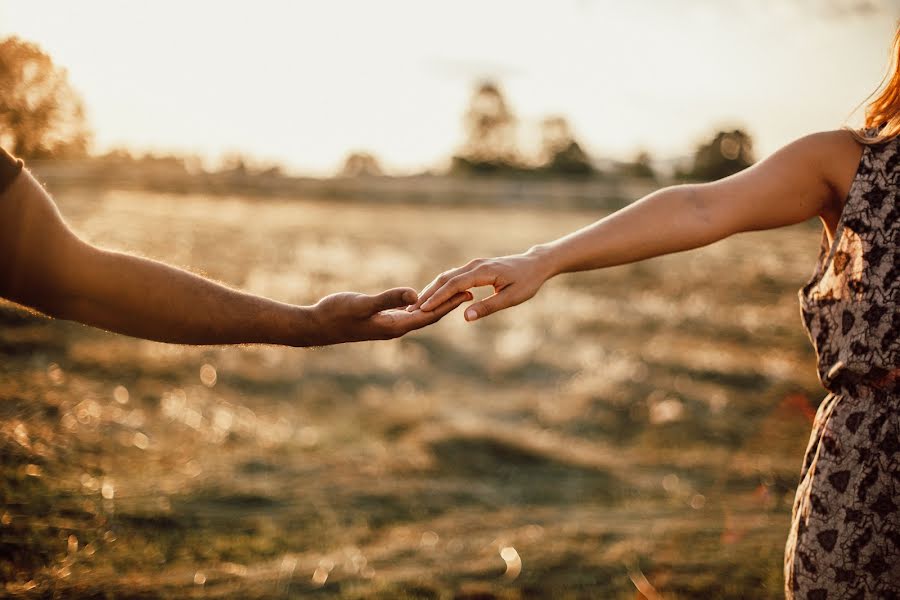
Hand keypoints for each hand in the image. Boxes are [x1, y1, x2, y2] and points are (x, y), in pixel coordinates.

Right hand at [307, 287, 471, 344]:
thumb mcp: (362, 304)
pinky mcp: (379, 320)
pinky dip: (419, 304)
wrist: (316, 326)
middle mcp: (395, 328)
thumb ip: (388, 299)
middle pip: (429, 315)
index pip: (430, 315)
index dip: (450, 304)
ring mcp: (387, 325)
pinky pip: (406, 312)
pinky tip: (422, 299)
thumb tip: (415, 294)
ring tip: (453, 294)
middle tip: (470, 291)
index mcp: (395, 326)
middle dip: (450, 304)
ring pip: (419, 314)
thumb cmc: (336, 314)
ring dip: (436, 305)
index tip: (468, 293)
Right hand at [412, 249, 555, 320]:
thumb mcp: (511, 298)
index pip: (454, 285)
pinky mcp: (475, 268)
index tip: (423, 309)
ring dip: (432, 289)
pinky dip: (441, 286)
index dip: (437, 297)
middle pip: (445, 278)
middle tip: (412, 309)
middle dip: (428, 293)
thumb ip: (488, 307)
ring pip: (447, 276)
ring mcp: (474, 265)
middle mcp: (475, 265)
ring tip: (418, 304)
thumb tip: (466, 317)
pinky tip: (434, 296)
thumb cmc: (527, 282)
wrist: (536, 264)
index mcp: (483, 272)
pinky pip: (454, 276)